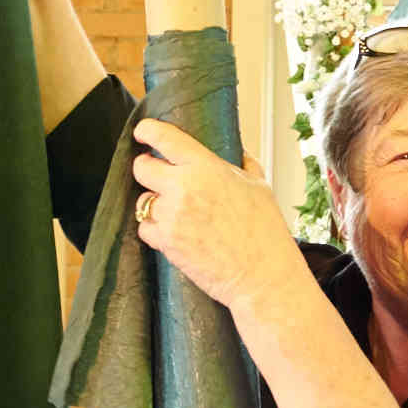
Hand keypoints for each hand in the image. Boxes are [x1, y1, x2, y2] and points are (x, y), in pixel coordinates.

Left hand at [132, 118, 298, 309]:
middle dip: (147, 170)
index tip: (143, 132)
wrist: (262, 276)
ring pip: (143, 201)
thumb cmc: (265, 232)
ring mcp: (171, 216)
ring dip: (154, 204)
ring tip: (177, 212)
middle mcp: (184, 187)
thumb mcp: (259, 187)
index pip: (164, 137)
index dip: (148, 131)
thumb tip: (239, 152)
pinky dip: (155, 229)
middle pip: (141, 168)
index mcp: (206, 167)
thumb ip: (245, 164)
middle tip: (157, 176)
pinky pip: (145, 228)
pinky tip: (175, 232)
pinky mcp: (165, 242)